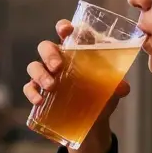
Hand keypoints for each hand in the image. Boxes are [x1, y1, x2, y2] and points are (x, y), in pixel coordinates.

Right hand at [23, 19, 130, 152]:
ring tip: (51, 86)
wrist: (93, 125)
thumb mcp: (112, 91)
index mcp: (76, 52)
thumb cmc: (102, 97)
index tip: (65, 30)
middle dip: (49, 54)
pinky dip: (32, 92)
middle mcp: (59, 60)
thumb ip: (117, 86)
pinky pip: (29, 88)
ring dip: (40, 74)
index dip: (64, 27)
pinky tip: (39, 100)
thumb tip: (123, 87)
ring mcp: (46, 76)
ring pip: (34, 66)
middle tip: (58, 66)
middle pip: (46, 47)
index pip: (68, 33)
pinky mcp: (39, 93)